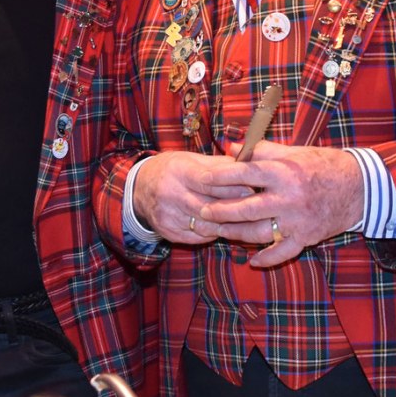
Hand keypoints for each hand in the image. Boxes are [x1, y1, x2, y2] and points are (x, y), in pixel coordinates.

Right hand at [131, 151, 256, 243]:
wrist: (140, 188)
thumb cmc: (173, 170)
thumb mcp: (191, 159)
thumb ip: (218, 165)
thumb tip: (245, 165)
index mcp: (179, 172)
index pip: (210, 182)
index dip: (233, 187)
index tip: (253, 188)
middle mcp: (171, 194)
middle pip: (210, 206)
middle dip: (235, 208)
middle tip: (255, 208)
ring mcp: (168, 216)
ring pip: (207, 225)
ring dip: (227, 224)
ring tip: (244, 220)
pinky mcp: (169, 232)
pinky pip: (199, 237)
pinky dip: (214, 232)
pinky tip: (223, 226)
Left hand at [200, 145, 362, 266]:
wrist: (359, 187)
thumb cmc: (322, 165)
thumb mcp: (293, 152)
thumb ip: (260, 149)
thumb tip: (229, 144)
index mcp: (284, 172)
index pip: (244, 173)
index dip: (221, 177)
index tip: (203, 180)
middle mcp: (288, 197)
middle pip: (246, 208)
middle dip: (221, 212)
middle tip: (203, 212)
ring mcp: (297, 220)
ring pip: (259, 233)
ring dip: (236, 234)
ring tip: (220, 232)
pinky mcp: (306, 237)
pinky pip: (282, 252)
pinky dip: (267, 258)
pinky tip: (252, 261)